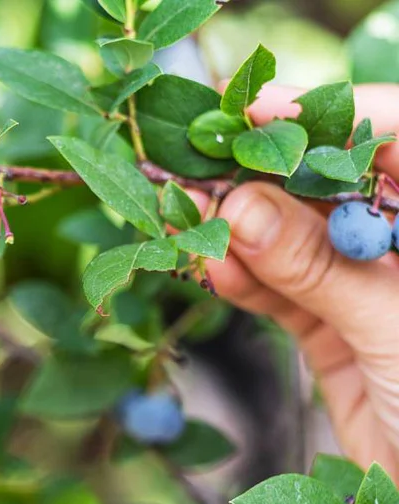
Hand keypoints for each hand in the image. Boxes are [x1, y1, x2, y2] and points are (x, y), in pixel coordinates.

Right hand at [195, 84, 398, 473]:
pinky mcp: (335, 331)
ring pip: (296, 240)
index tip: (258, 109)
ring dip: (240, 231)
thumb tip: (239, 207)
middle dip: (266, 176)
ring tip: (188, 220)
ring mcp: (372, 289)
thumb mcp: (391, 329)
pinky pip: (282, 291)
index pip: (398, 139)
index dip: (331, 117)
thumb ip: (315, 266)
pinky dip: (243, 280)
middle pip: (333, 187)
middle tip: (200, 167)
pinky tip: (211, 268)